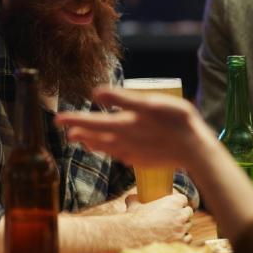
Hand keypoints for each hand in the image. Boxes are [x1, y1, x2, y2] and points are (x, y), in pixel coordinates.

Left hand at [55, 86, 218, 171]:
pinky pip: (119, 155)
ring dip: (92, 142)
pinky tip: (109, 149)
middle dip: (80, 131)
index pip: (92, 122)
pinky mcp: (142, 160)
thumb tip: (96, 92)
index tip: (57, 119)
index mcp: (124, 125)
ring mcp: (133, 153)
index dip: (74, 120)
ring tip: (81, 139)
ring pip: (106, 148)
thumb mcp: (150, 104)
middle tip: (65, 129)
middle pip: (96, 136)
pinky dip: (110, 151)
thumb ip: (122, 98)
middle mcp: (124, 141)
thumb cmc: (176, 121)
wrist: (195, 150)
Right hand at [123, 192, 194, 244]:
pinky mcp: (181, 242)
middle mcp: (180, 215)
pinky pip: (188, 238)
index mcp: (173, 202)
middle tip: (174, 217)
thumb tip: (131, 197)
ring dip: (182, 226)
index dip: (178, 202)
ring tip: (172, 228)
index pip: (183, 199)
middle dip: (182, 214)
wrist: (133, 237)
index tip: (174, 205)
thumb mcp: (134, 205)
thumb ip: (135, 199)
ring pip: (188, 225)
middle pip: (188, 212)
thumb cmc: (134, 219)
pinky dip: (183, 238)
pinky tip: (175, 238)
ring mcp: (182, 229)